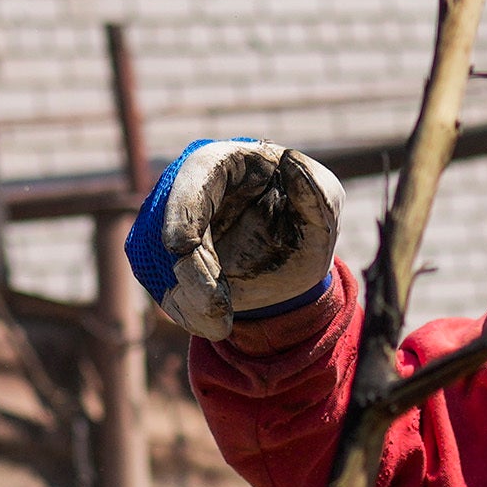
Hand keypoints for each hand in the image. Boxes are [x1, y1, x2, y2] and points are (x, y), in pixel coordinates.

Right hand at [124, 139, 345, 339]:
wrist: (296, 264)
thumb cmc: (309, 221)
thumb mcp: (325, 205)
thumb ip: (314, 187)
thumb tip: (291, 161)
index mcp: (228, 164)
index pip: (196, 175)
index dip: (183, 209)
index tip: (182, 247)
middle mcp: (194, 192)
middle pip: (169, 225)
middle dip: (188, 271)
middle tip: (217, 306)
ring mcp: (179, 228)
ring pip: (162, 262)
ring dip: (187, 298)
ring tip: (221, 325)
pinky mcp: (173, 261)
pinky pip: (167, 287)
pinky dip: (187, 312)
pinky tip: (213, 326)